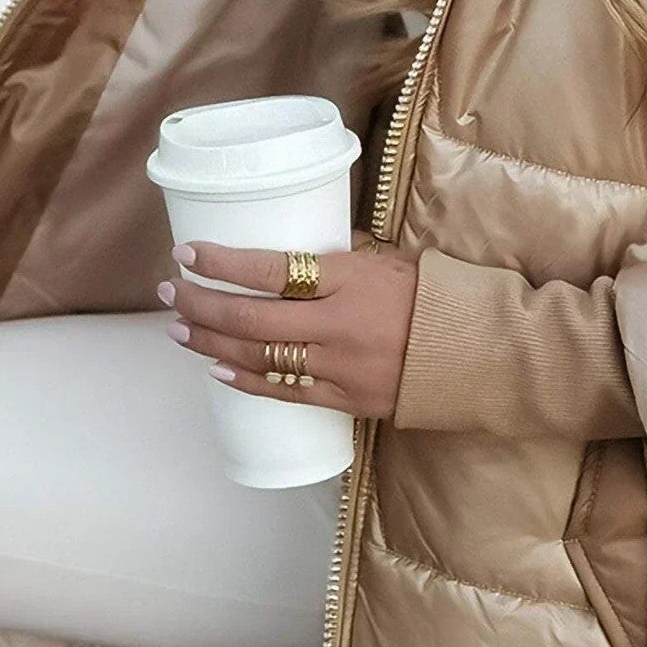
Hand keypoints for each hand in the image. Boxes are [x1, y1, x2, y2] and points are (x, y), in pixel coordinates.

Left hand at [157, 230, 419, 419]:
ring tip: (178, 329)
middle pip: (251, 317)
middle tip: (169, 292)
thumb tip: (298, 248)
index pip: (271, 269)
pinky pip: (284, 391)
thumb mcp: (389, 261)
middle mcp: (337, 325)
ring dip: (211, 342)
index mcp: (348, 280)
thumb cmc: (434, 297)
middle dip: (201, 303)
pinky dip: (246, 381)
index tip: (187, 252)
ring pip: (258, 357)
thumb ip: (342, 259)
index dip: (222, 263)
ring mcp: (339, 366)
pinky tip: (216, 369)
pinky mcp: (345, 398)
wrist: (477, 354)